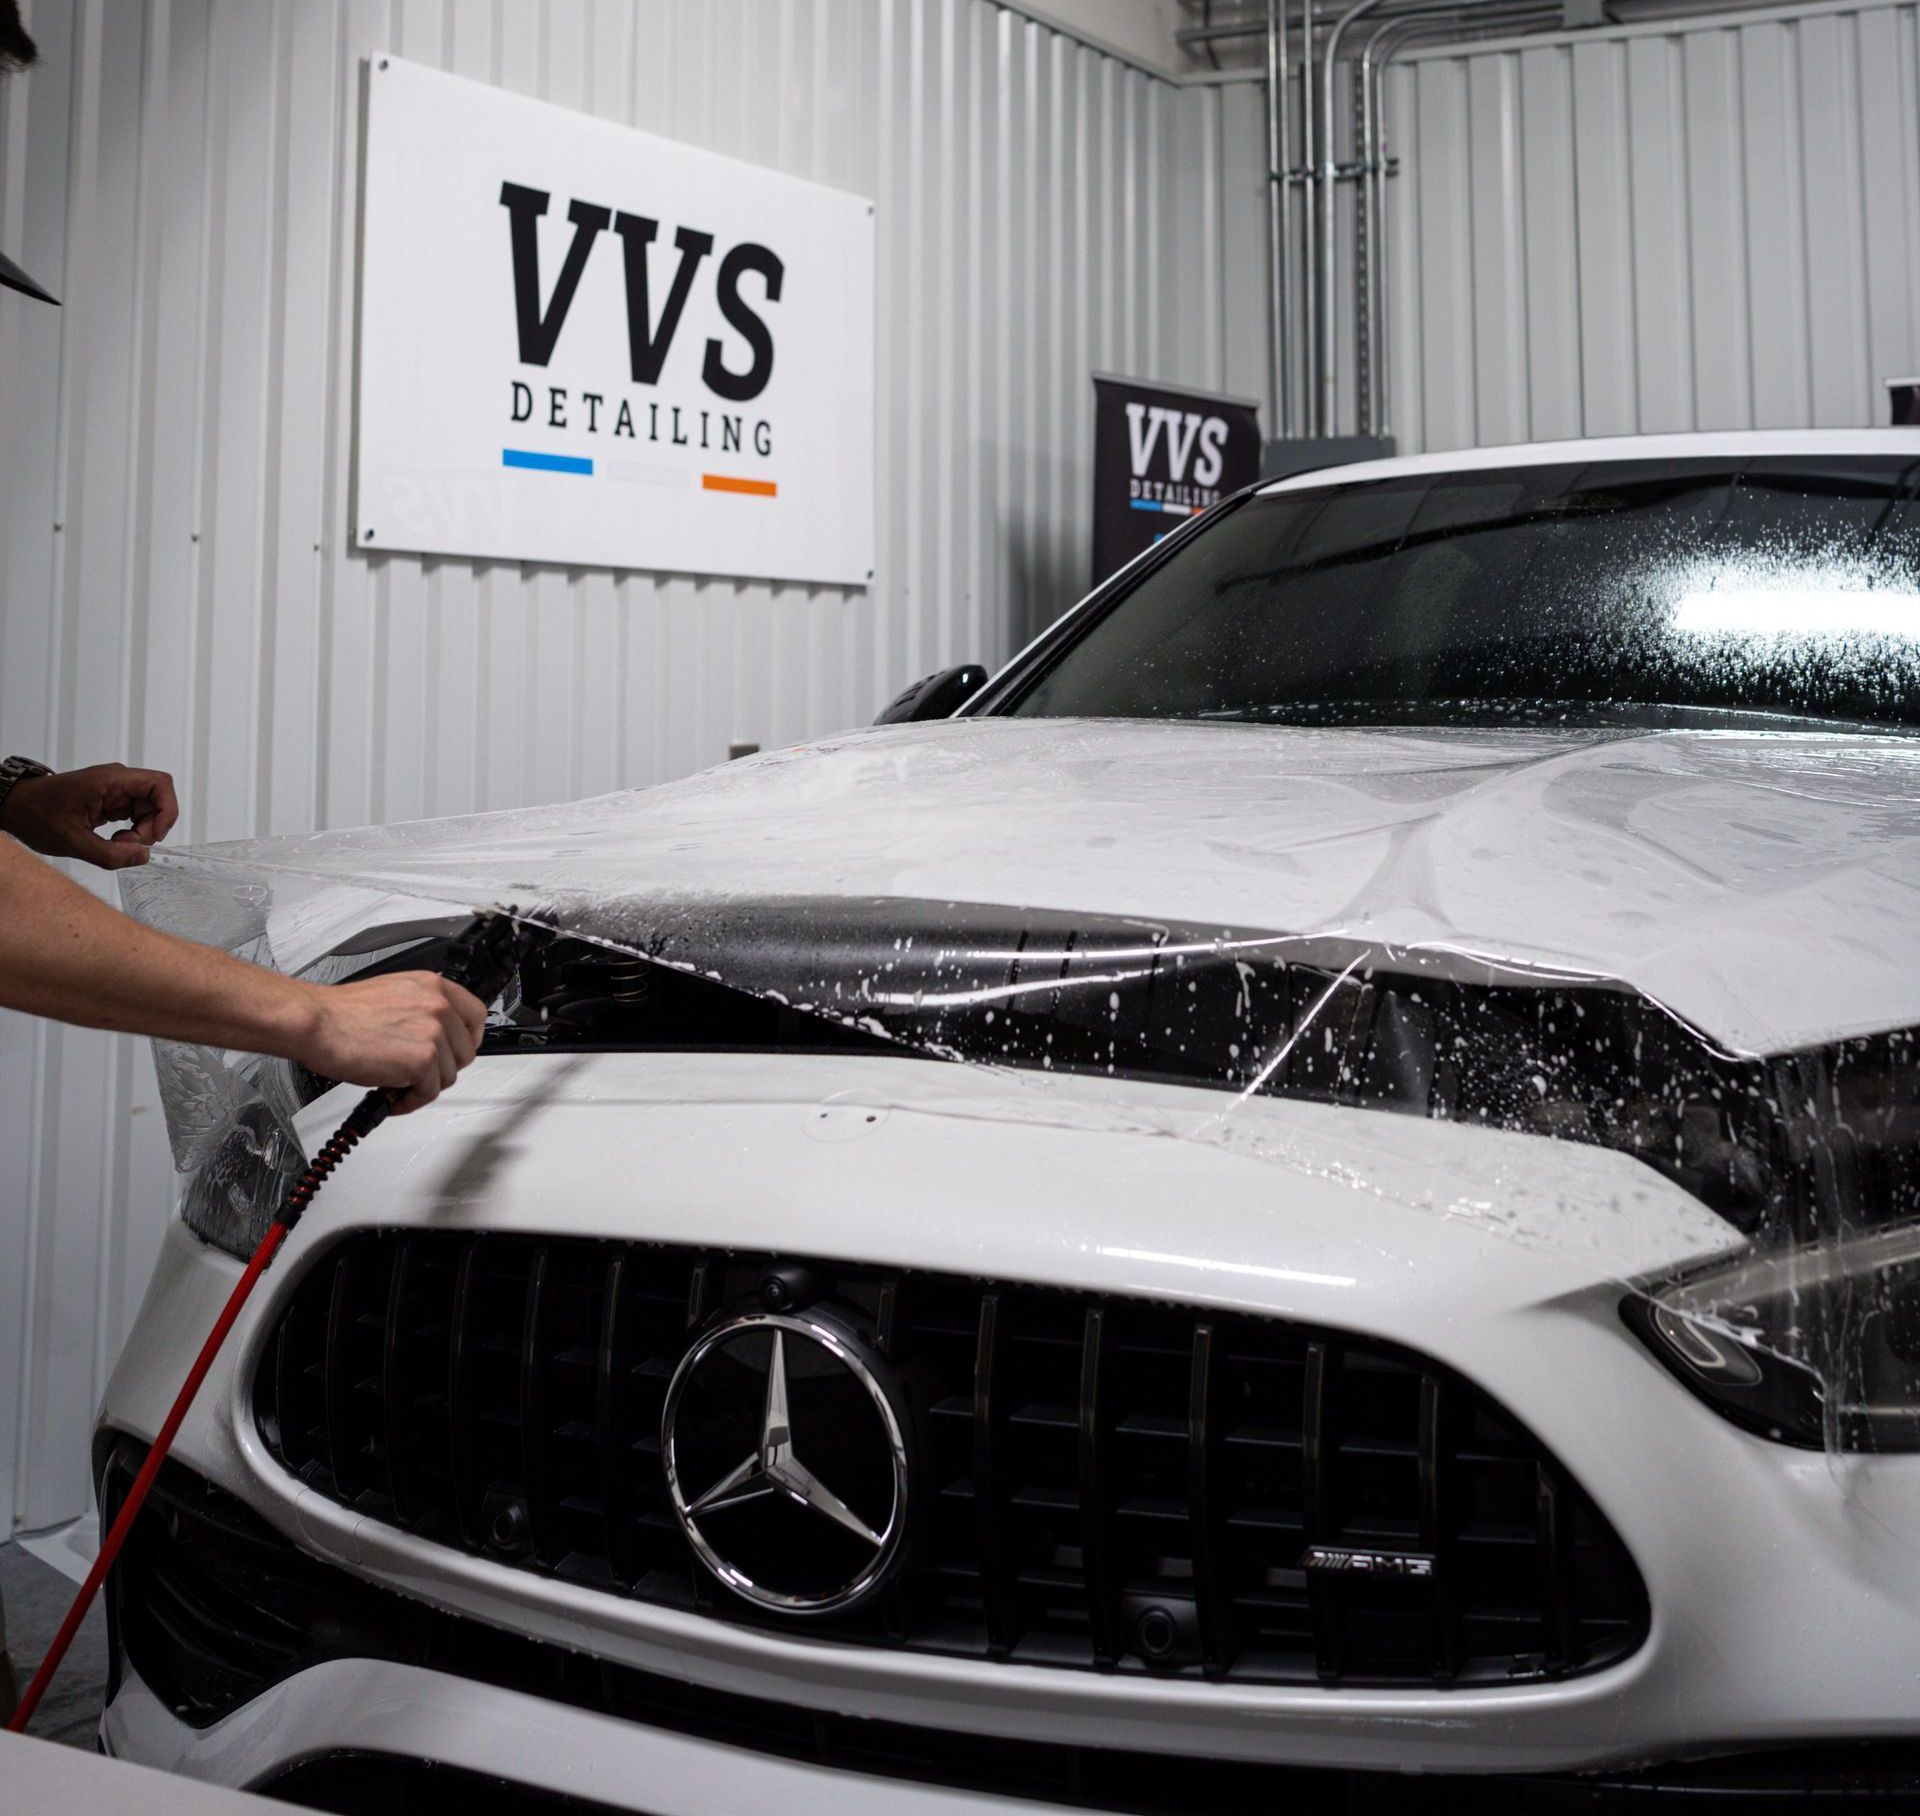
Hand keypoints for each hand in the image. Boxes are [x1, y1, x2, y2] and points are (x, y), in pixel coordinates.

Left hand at [1, 763, 179, 868]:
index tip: (155, 835)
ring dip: (139, 832)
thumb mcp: (73, 842)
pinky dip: (130, 832)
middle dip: (149, 828)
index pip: (159, 784)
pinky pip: (134, 815)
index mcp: (109, 780)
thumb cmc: (36, 814)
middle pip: (156, 800)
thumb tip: (143, 857)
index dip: (166, 811)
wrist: (16, 808)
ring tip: (115, 844)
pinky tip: (112, 841)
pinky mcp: (111, 801)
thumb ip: (110, 855)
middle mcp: (116, 781)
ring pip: (148, 810)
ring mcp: (114, 790)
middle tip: (126, 846)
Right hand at [297, 973, 487, 1113]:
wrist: (315, 1023)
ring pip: (448, 1076)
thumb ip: (421, 1009)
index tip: (454, 1052)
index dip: (468, 1039)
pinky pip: (429, 1093)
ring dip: (422, 1086)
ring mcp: (433, 1032)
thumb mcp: (394, 994)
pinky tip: (389, 1094)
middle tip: (415, 1074)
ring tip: (394, 1082)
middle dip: (440, 1068)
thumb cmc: (341, 1013)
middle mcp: (438, 1006)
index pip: (476, 1015)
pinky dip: (410, 1101)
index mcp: (433, 986)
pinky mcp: (423, 1060)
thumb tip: (435, 1033)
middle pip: (465, 1052)